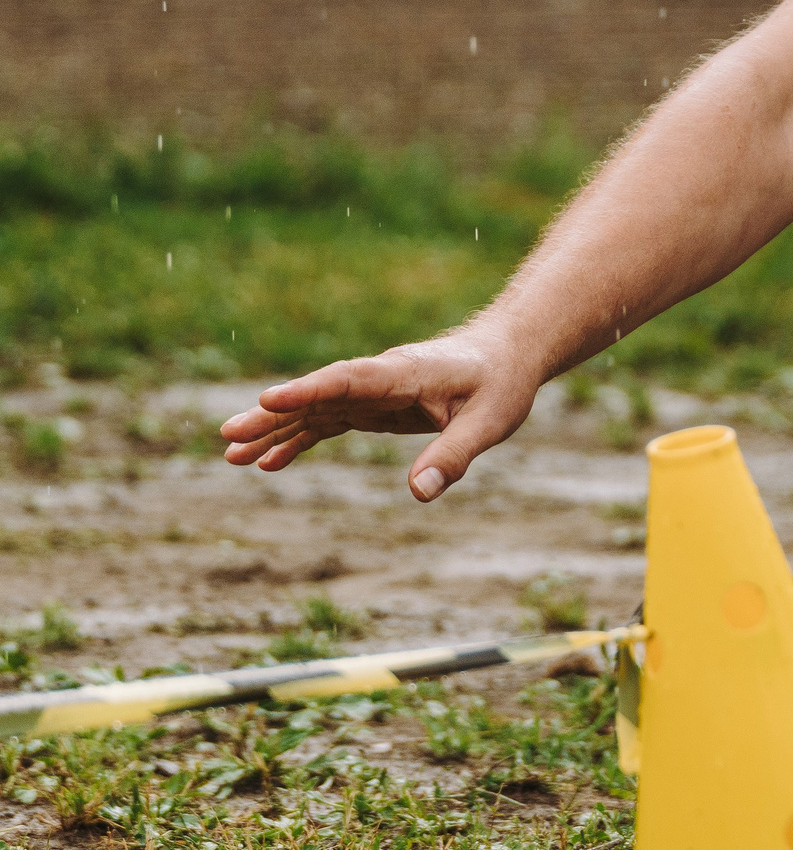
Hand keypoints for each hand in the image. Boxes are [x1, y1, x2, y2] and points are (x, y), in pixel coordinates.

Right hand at [218, 331, 540, 501]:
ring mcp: (372, 393)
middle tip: (229, 437)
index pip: (349, 379)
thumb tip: (419, 494)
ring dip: (274, 431)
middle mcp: (379, 379)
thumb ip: (454, 455)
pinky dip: (299, 441)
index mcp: (404, 373)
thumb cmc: (501, 384)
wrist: (506, 356)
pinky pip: (328, 423)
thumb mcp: (490, 422)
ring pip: (314, 411)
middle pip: (318, 396)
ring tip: (231, 456)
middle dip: (273, 416)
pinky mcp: (374, 407)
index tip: (268, 398)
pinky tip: (269, 464)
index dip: (309, 389)